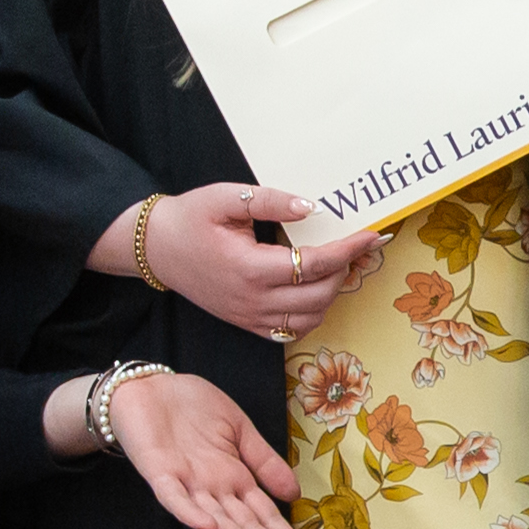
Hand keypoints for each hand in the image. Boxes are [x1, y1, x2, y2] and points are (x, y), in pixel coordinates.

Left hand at [108, 369, 308, 528]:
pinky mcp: (159, 472)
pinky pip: (174, 498)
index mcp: (234, 478)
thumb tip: (295, 493)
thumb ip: (264, 461)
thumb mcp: (240, 428)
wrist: (149, 385)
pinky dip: (190, 513)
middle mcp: (212, 487)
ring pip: (214, 516)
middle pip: (245, 522)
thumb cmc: (191, 405)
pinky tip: (208, 528)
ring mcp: (186, 482)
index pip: (263, 514)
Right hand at [141, 180, 382, 341]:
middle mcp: (252, 299)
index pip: (314, 264)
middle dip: (345, 270)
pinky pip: (290, 331)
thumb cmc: (189, 219)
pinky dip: (312, 314)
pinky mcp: (246, 323)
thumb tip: (311, 208)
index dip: (349, 250)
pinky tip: (316, 290)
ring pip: (309, 319)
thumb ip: (270, 201)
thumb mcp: (225, 198)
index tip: (372, 236)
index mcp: (250, 268)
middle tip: (355, 247)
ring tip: (338, 266)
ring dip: (331, 294)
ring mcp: (249, 316)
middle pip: (319, 295)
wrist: (156, 249)